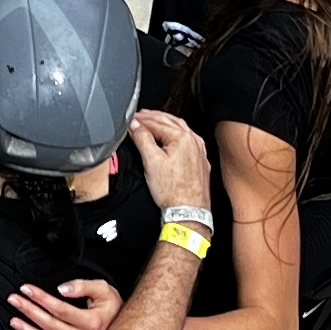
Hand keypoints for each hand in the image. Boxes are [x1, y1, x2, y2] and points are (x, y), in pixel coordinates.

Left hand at [9, 277, 122, 329]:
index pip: (59, 309)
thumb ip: (83, 286)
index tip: (26, 289)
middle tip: (14, 300)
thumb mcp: (105, 291)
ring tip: (14, 320)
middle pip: (50, 325)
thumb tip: (62, 288)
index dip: (40, 298)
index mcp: (92, 323)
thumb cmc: (115, 310)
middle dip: (29, 310)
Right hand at [125, 106, 213, 221]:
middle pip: (169, 121)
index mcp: (183, 138)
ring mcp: (199, 151)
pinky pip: (187, 140)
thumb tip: (135, 125)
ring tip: (152, 124)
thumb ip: (142, 138)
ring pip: (180, 129)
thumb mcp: (151, 161)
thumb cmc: (173, 192)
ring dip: (164, 124)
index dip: (140, 120)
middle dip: (152, 118)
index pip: (157, 121)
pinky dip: (174, 135)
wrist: (188, 212)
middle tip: (139, 117)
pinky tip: (170, 139)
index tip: (130, 119)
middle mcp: (194, 141)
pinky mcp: (200, 161)